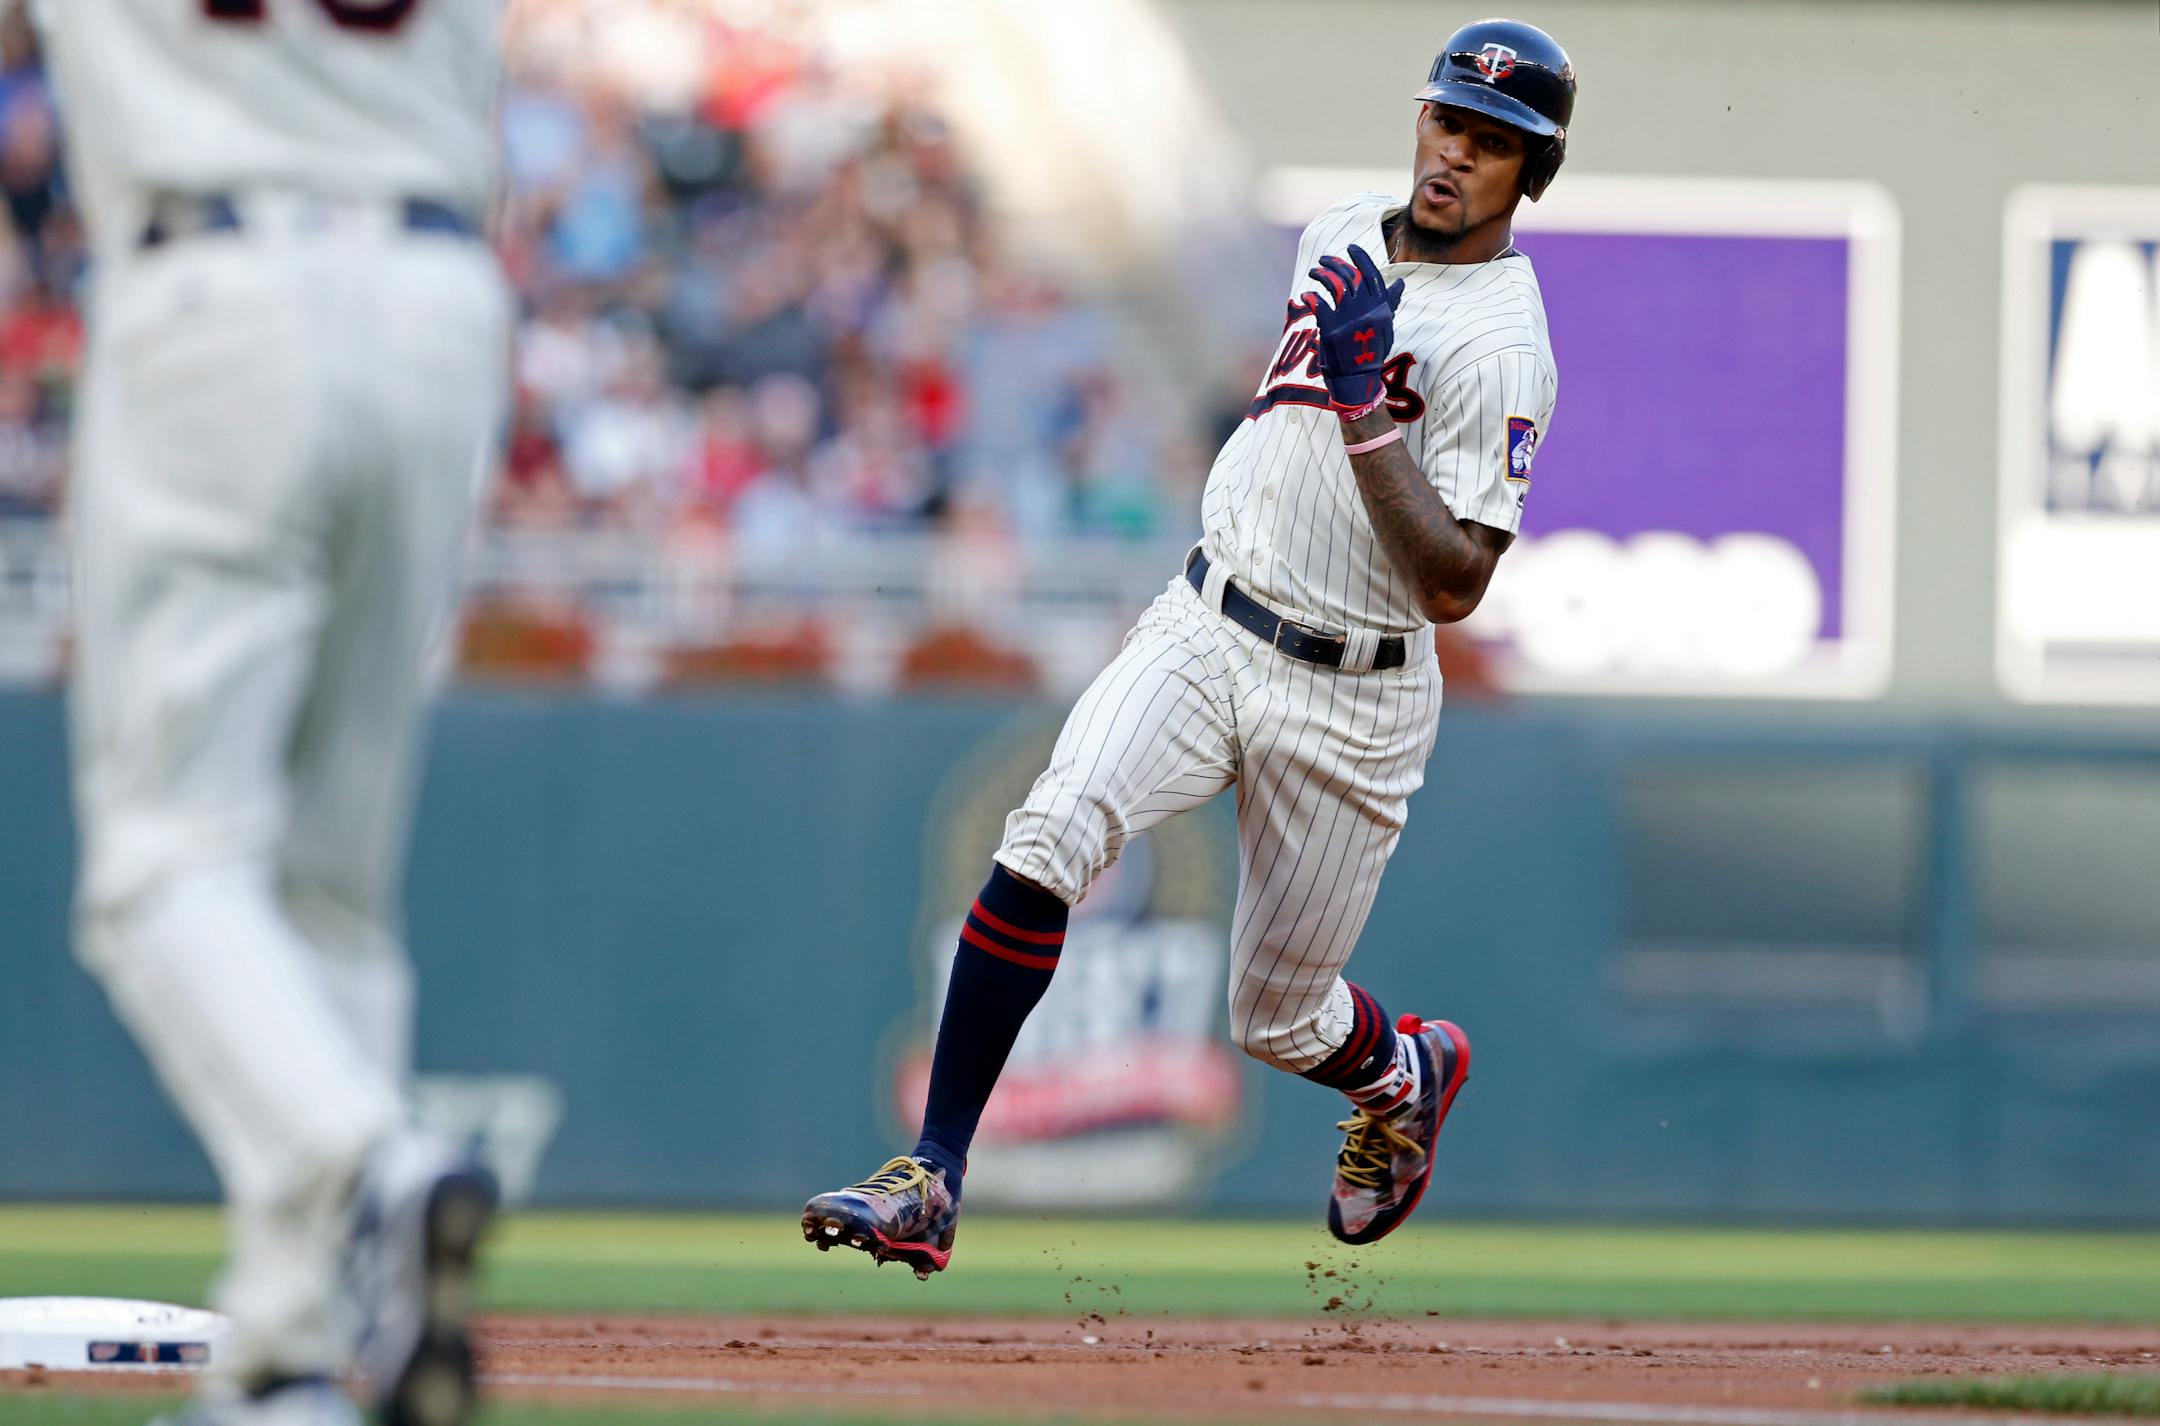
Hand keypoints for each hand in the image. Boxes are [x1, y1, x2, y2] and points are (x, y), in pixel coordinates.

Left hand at [1299, 244, 1405, 419]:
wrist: (1359, 380)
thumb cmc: (1370, 353)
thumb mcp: (1385, 327)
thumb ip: (1390, 303)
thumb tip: (1400, 283)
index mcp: (1381, 308)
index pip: (1372, 275)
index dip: (1361, 258)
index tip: (1351, 248)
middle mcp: (1367, 311)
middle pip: (1351, 276)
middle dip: (1336, 263)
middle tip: (1324, 259)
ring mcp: (1350, 319)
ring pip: (1334, 285)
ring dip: (1321, 274)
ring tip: (1314, 272)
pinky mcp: (1332, 330)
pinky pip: (1319, 304)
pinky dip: (1311, 296)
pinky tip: (1306, 295)